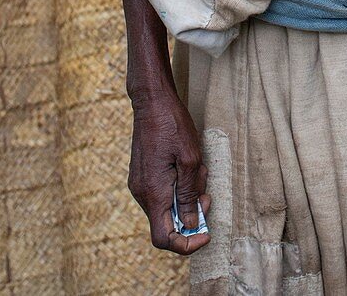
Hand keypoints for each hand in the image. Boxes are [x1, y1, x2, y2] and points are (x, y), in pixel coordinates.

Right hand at [128, 86, 210, 254]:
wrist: (152, 101)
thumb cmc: (172, 126)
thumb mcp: (190, 159)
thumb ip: (189, 195)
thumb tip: (191, 224)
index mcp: (154, 193)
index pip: (164, 239)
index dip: (186, 244)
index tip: (206, 234)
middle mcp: (142, 194)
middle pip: (167, 224)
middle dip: (192, 214)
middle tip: (207, 192)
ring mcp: (140, 185)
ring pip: (166, 207)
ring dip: (187, 197)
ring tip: (199, 171)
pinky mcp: (142, 176)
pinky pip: (162, 194)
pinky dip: (178, 188)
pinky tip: (187, 166)